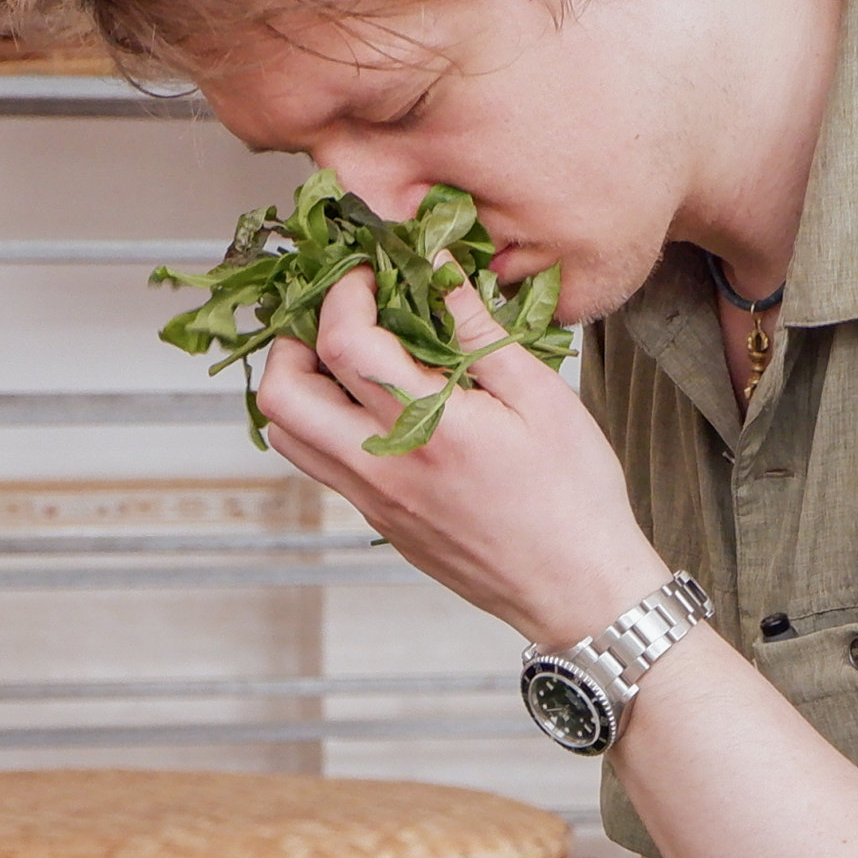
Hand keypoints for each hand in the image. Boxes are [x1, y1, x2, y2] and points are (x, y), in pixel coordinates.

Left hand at [252, 270, 668, 648]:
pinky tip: (375, 403)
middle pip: (280, 394)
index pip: (340, 343)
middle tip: (342, 315)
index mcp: (426, 426)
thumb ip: (475, 329)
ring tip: (352, 357)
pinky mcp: (378, 520)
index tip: (372, 272)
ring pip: (286, 434)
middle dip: (295, 338)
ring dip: (300, 383)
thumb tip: (436, 267)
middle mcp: (381, 467)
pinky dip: (324, 420)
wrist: (576, 590)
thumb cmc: (572, 494)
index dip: (344, 292)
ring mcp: (372, 499)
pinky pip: (320, 463)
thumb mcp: (538, 395)